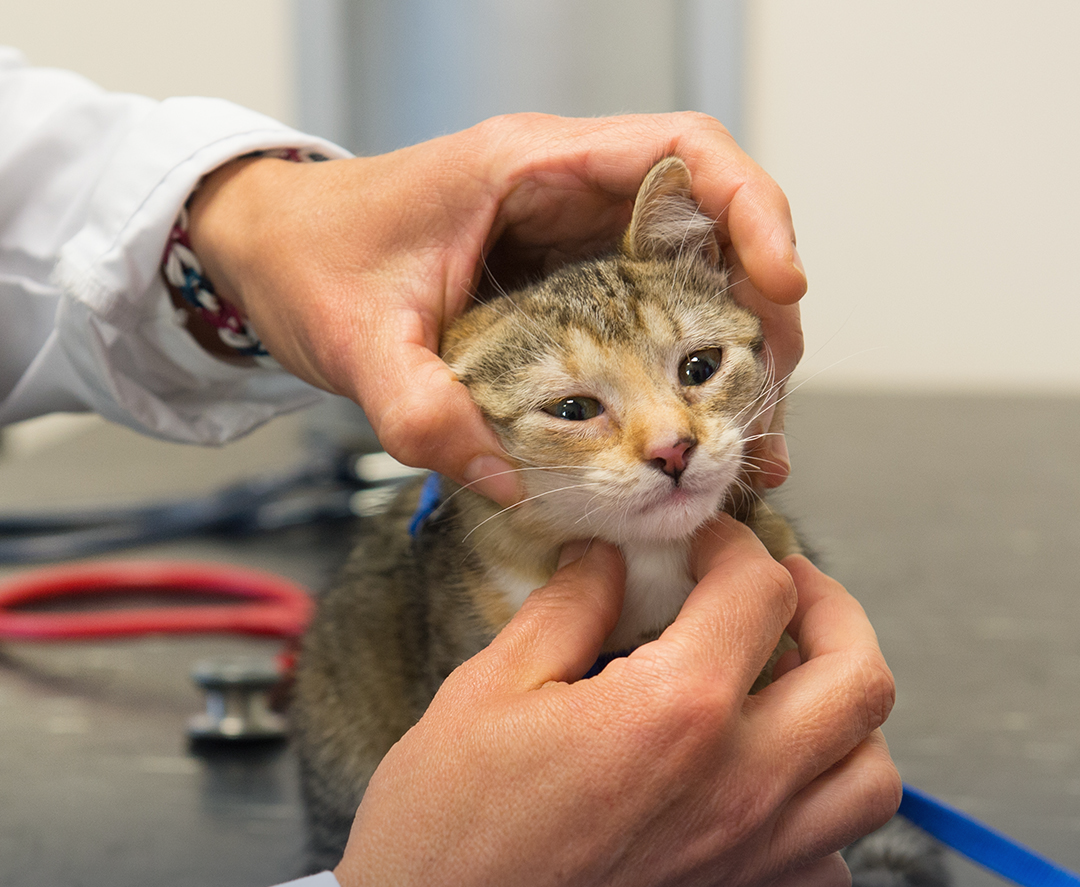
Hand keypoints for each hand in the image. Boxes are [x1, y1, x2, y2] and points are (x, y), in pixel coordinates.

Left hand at [186, 113, 803, 501]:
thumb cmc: (306, 263)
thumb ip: (420, 411)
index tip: (782, 286)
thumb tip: (509, 483)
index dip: (752, 209)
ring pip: (691, 284)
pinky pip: (649, 324)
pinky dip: (682, 380)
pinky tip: (693, 441)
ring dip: (731, 358)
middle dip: (759, 313)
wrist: (266, 257)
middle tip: (765, 407)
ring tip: (751, 443)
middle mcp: (567, 198)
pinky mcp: (562, 295)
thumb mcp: (354, 341)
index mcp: (531, 168)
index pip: (683, 153)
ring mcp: (570, 247)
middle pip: (711, 230)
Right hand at [333, 518, 898, 886]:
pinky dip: (818, 824)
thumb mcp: (488, 689)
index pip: (762, 593)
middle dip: (830, 612)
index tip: (706, 548)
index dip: (737, 547)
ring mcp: (753, 865)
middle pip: (860, 677)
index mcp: (678, 709)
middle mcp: (743, 786)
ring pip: (872, 778)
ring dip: (846, 722)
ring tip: (791, 699)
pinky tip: (764, 804)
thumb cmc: (441, 830)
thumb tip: (608, 562)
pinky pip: (831, 868)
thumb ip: (566, 611)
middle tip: (783, 597)